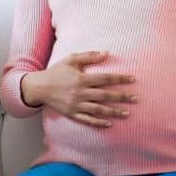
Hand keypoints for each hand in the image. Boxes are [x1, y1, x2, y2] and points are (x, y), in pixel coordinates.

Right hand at [20, 50, 136, 127]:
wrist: (38, 87)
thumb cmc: (56, 71)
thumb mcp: (71, 59)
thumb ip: (89, 55)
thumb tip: (107, 53)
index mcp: (81, 79)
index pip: (105, 78)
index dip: (120, 79)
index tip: (133, 79)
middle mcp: (80, 93)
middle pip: (105, 95)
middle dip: (122, 97)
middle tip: (136, 99)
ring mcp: (76, 105)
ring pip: (99, 110)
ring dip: (114, 112)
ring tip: (127, 113)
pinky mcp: (72, 114)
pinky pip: (87, 120)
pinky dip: (99, 123)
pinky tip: (110, 123)